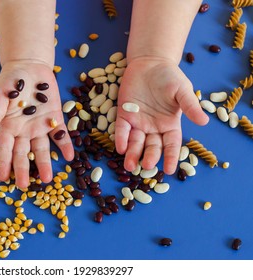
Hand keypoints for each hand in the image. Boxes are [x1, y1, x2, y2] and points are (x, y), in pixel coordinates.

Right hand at [0, 60, 73, 188]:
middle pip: (22, 153)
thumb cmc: (11, 79)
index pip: (4, 147)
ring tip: (47, 179)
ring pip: (41, 149)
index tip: (3, 178)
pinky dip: (65, 145)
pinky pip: (60, 135)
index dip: (3, 162)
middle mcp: (23, 130)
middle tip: (23, 186)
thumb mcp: (0, 92)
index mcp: (7, 125)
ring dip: (44, 163)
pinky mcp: (55, 119)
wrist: (30, 66)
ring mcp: (40, 126)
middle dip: (22, 170)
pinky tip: (69, 156)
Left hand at [115, 57, 208, 174]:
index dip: (171, 157)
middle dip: (150, 157)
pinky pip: (122, 130)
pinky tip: (120, 148)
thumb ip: (190, 106)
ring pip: (135, 142)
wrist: (149, 63)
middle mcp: (153, 127)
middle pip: (152, 146)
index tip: (170, 170)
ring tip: (129, 166)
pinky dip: (121, 138)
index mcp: (170, 124)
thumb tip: (204, 122)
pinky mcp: (124, 114)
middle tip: (146, 167)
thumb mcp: (182, 90)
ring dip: (132, 154)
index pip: (171, 144)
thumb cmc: (169, 77)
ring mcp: (138, 122)